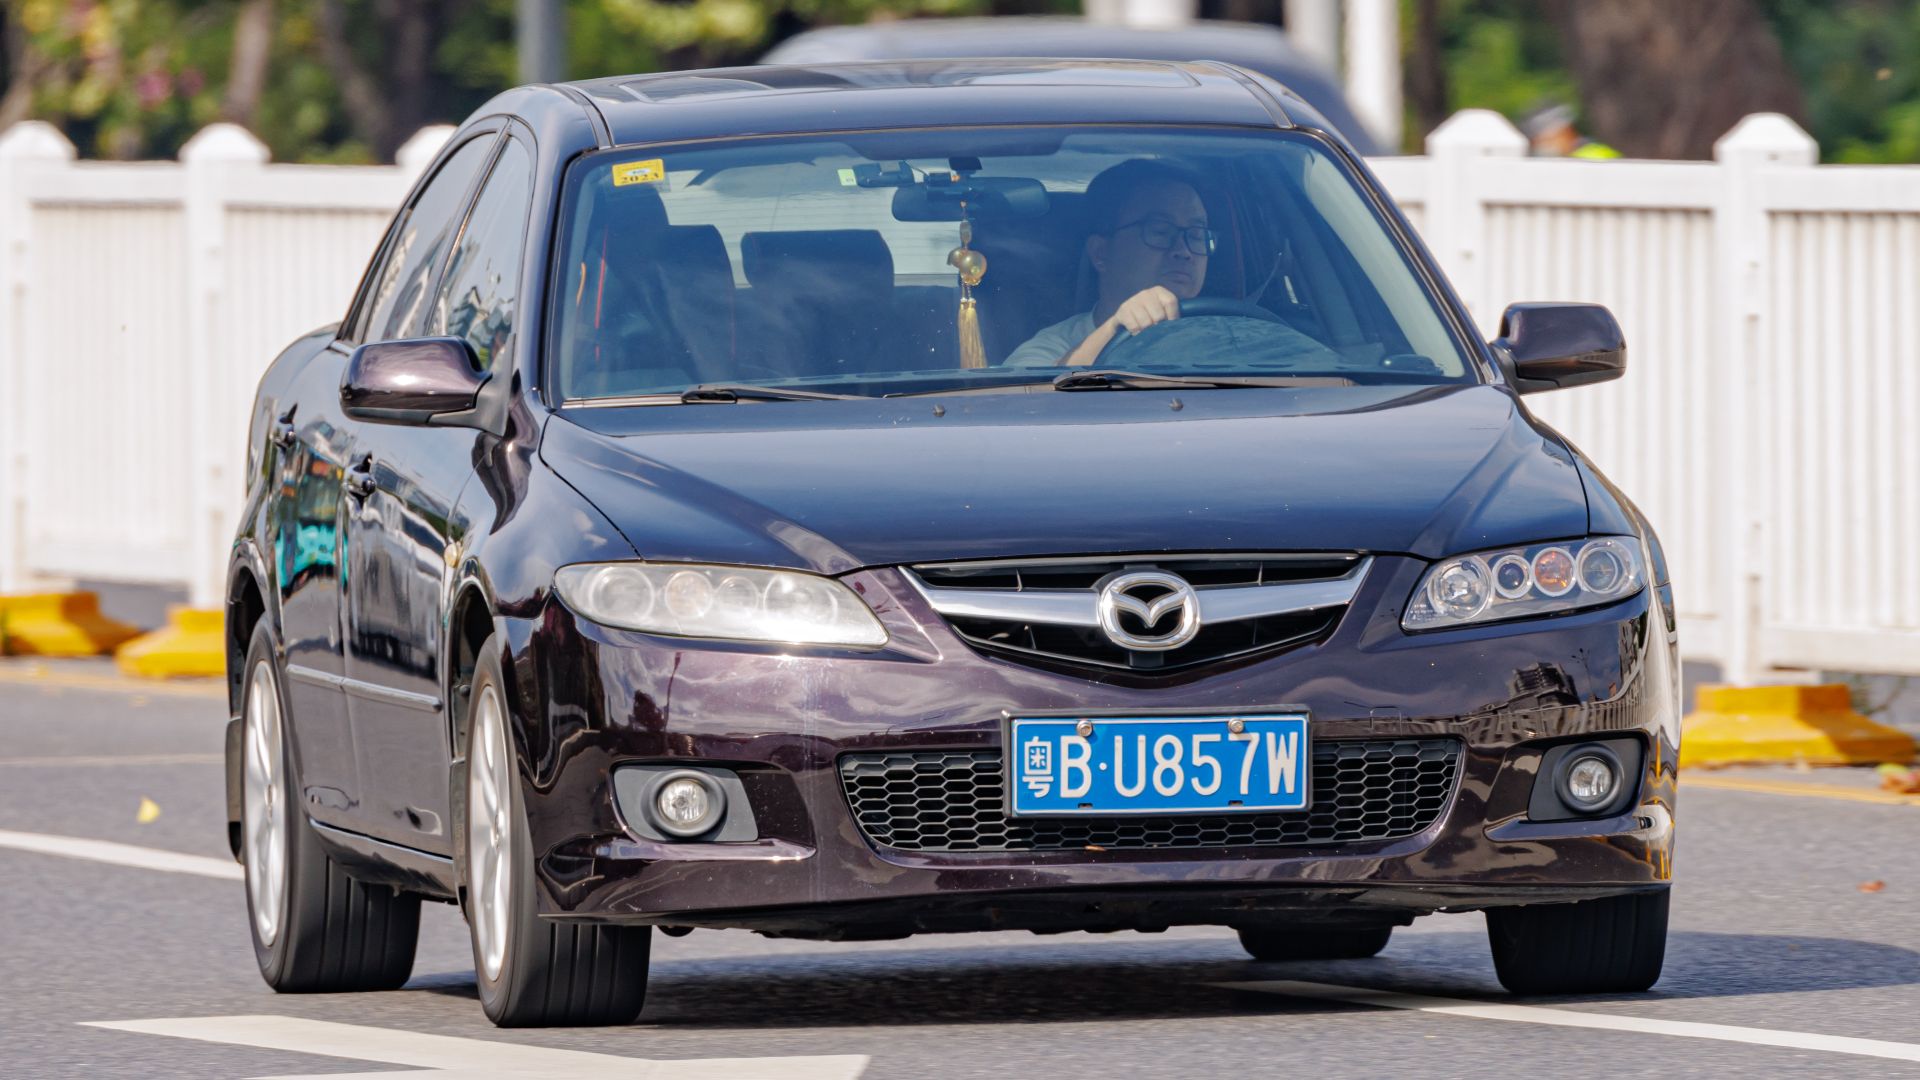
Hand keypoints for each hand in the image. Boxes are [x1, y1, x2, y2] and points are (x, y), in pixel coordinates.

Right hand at [1061, 286, 1180, 365]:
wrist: (1126, 320)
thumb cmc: (1150, 318)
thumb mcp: (1163, 312)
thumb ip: (1172, 315)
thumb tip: (1180, 328)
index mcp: (1159, 291)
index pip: (1171, 302)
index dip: (1172, 317)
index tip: (1170, 325)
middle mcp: (1146, 293)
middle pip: (1159, 315)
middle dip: (1158, 327)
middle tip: (1155, 330)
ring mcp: (1133, 301)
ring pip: (1146, 323)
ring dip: (1147, 332)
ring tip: (1146, 332)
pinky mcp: (1123, 311)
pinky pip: (1134, 327)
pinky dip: (1136, 333)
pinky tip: (1137, 332)